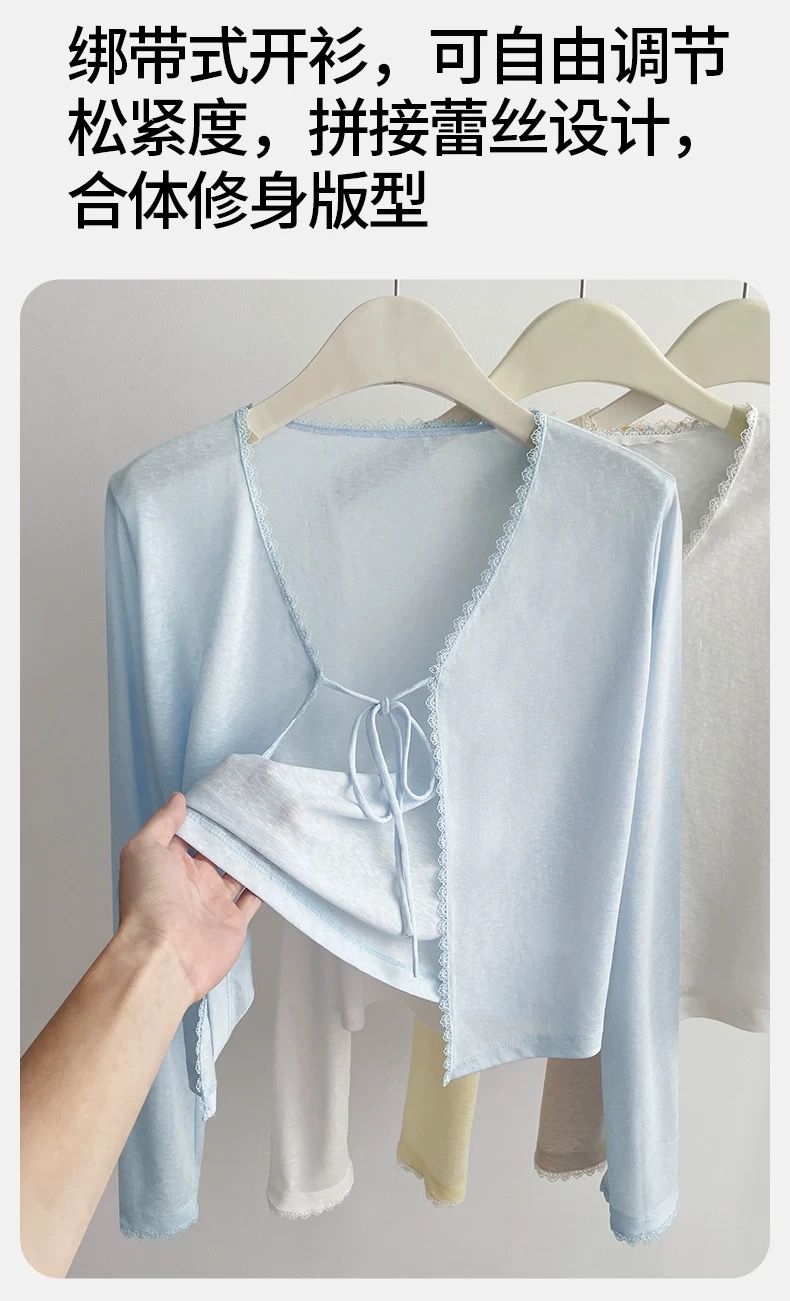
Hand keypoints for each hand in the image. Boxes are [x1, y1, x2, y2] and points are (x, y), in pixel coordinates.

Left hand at [117, 792, 261, 1005]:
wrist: (165, 954)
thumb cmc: (149, 900)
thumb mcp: (144, 849)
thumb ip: (162, 823)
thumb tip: (178, 799)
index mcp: (169, 863)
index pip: (189, 834)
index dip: (204, 816)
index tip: (224, 796)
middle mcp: (191, 881)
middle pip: (216, 851)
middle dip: (232, 834)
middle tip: (254, 809)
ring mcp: (213, 902)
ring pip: (237, 873)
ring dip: (251, 856)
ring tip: (270, 832)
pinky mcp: (233, 921)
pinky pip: (252, 899)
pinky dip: (264, 885)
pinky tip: (276, 865)